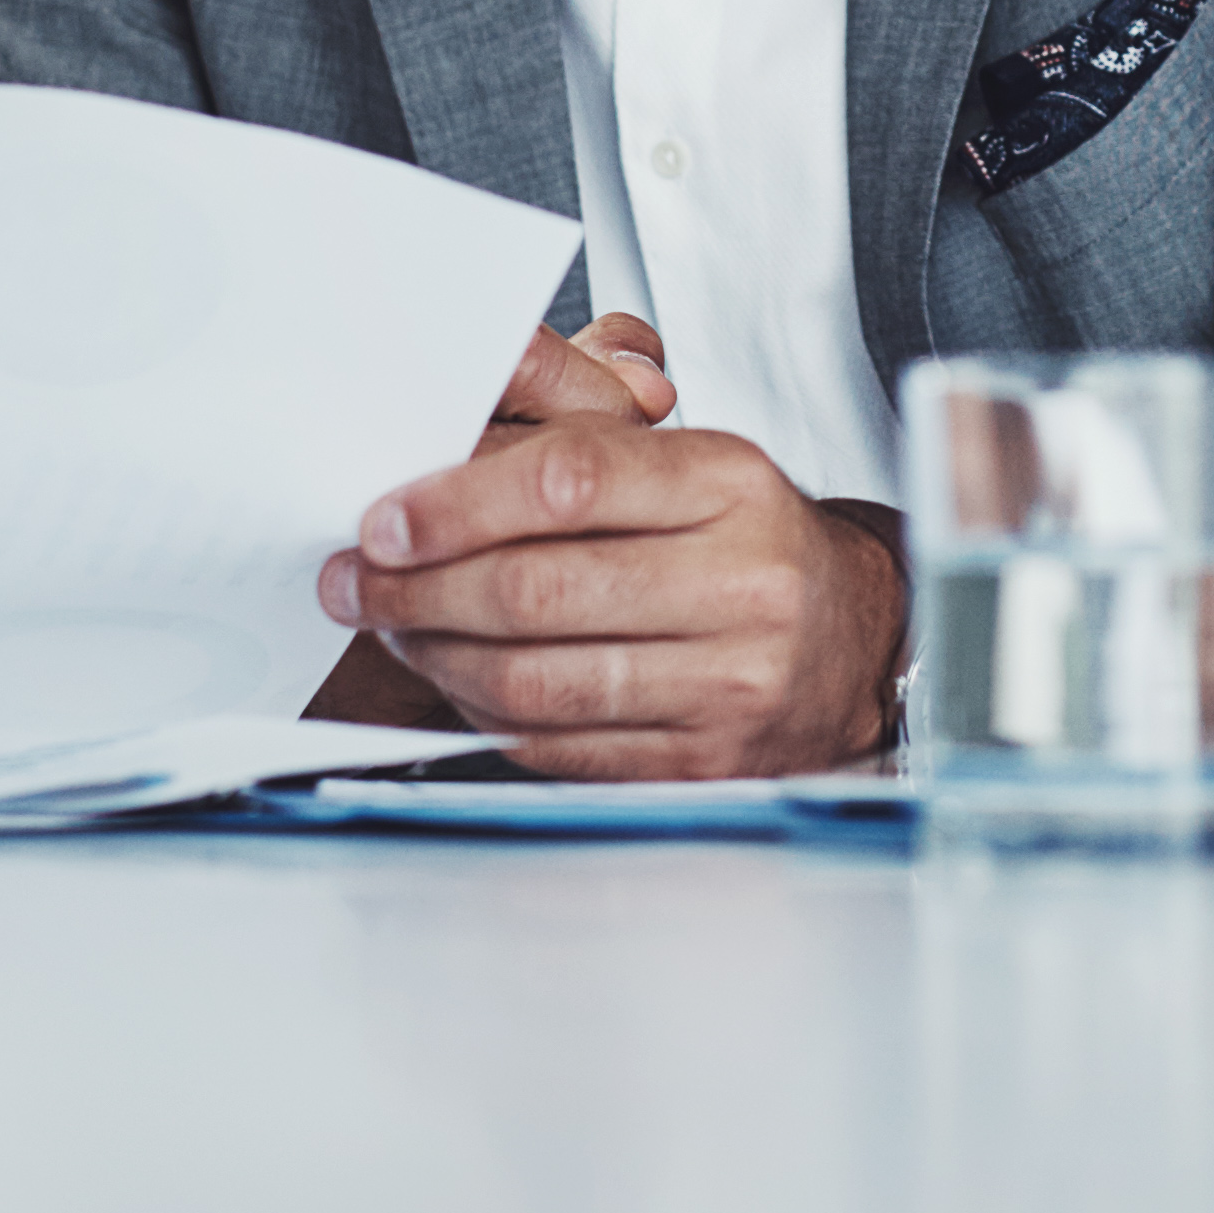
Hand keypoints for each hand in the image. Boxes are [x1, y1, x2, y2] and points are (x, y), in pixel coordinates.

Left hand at [319, 369, 909, 781]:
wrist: (854, 639)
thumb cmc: (749, 541)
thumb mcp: (689, 464)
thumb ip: (577, 452)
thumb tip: (436, 465)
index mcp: (732, 484)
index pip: (569, 481)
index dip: (455, 503)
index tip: (384, 519)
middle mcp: (743, 582)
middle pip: (538, 588)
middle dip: (418, 587)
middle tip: (359, 580)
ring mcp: (730, 681)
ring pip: (538, 678)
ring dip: (438, 656)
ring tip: (395, 631)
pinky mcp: (704, 760)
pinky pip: (561, 745)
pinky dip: (487, 716)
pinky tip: (457, 682)